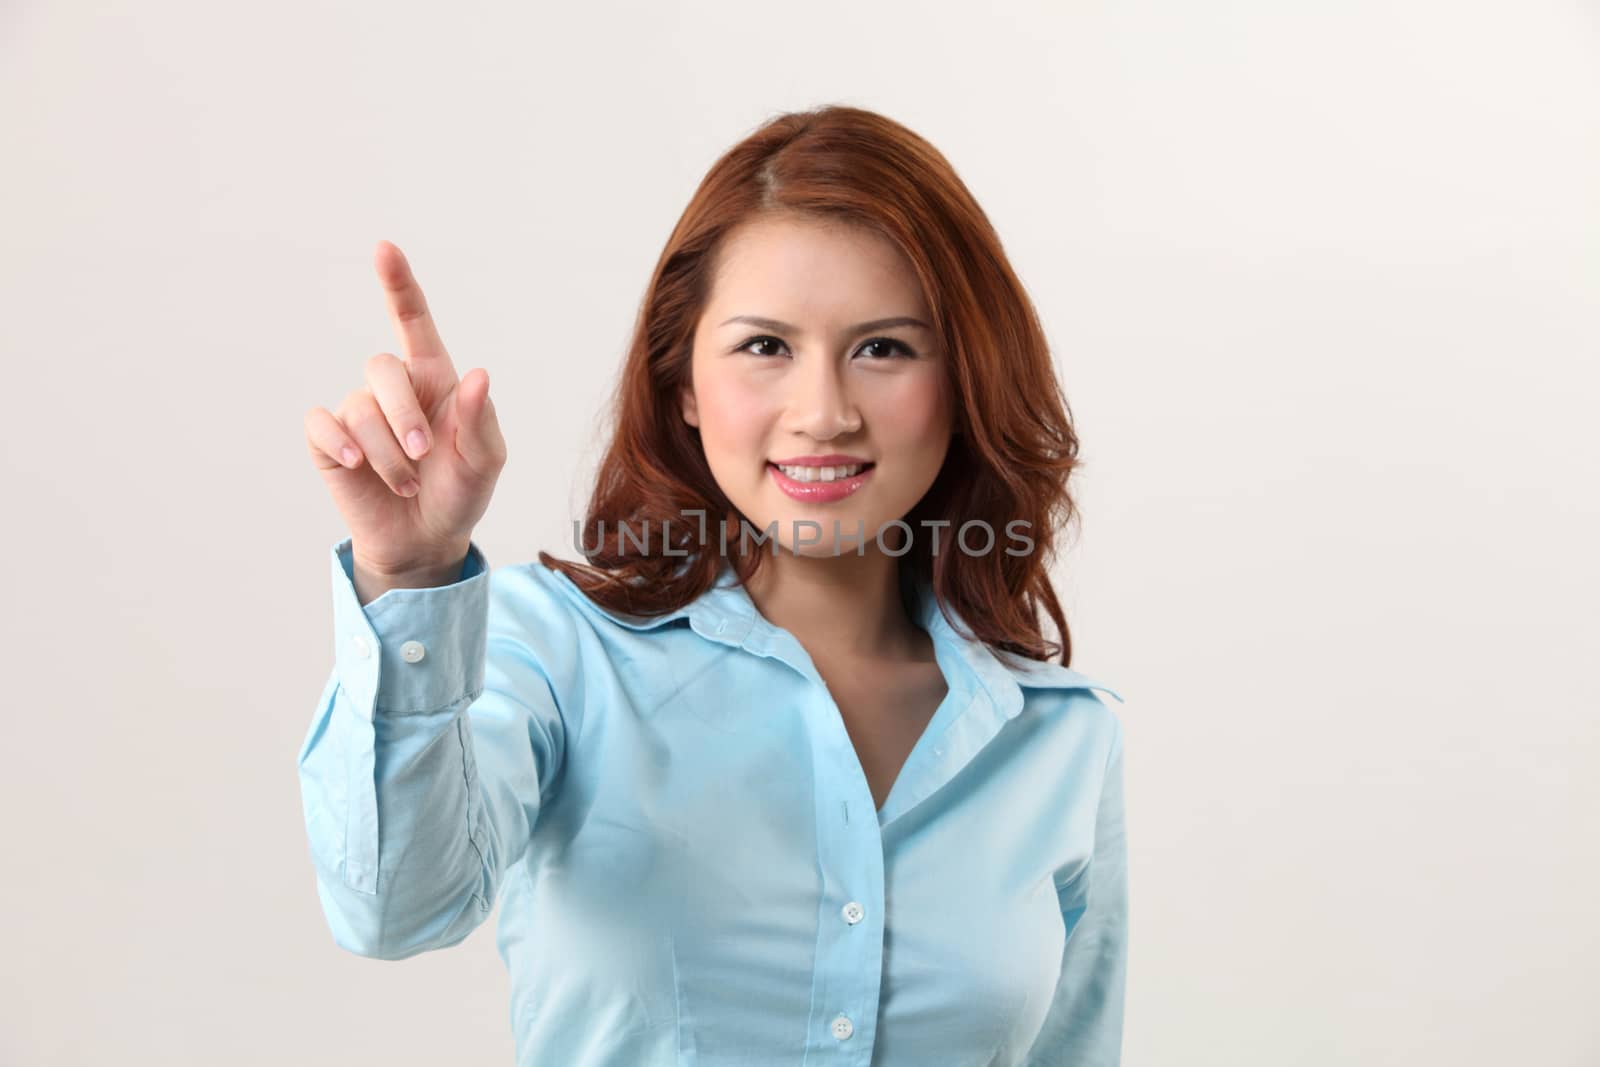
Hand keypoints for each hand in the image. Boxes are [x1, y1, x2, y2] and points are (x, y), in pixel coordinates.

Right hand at [304, 240, 506, 578]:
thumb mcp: (486, 461)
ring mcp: (358, 412)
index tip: (385, 249)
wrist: (426, 540)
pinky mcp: (329, 441)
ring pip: (359, 407)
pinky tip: (355, 464)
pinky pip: (322, 424)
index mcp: (434, 380)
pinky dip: (341, 443)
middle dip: (404, 415)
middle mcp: (393, 389)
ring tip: (409, 482)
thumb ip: (482, 420)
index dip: (399, 285)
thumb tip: (479, 375)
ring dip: (388, 453)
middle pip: (381, 368)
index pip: (413, 322)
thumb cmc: (460, 492)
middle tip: (425, 457)